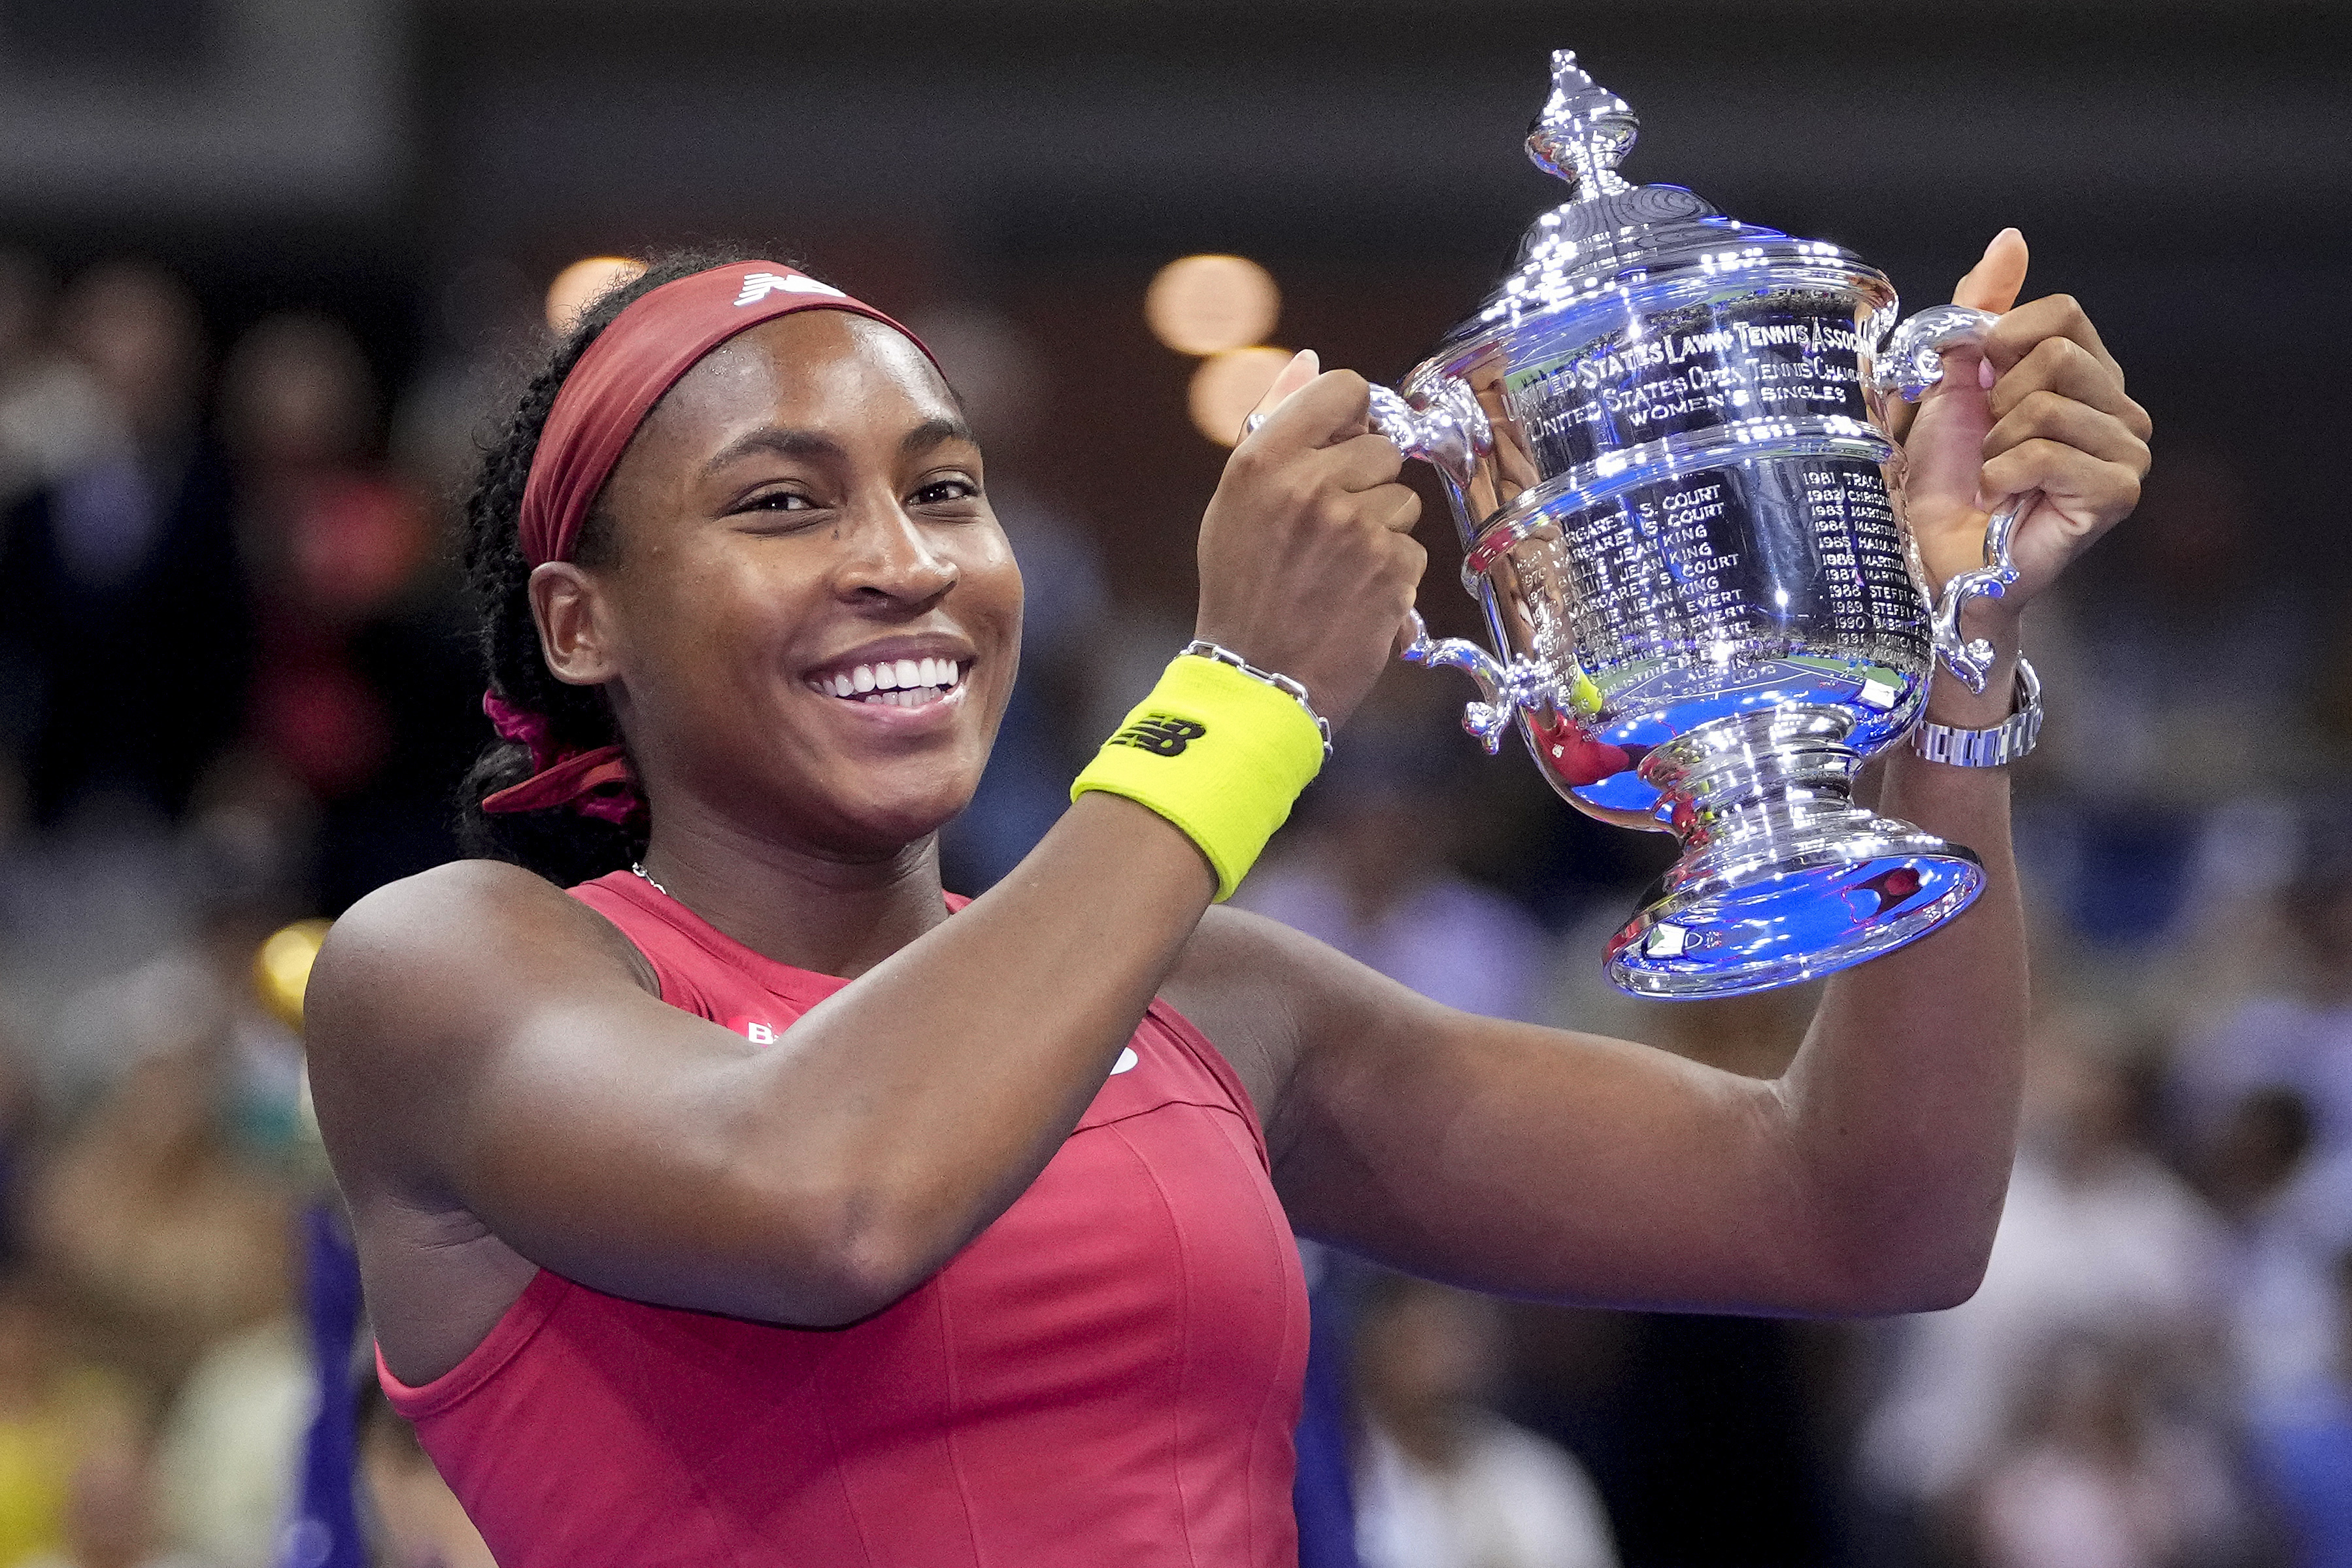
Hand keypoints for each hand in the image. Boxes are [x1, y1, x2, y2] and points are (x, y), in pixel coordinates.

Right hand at [1193, 350, 1425, 726]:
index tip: (1342, 443)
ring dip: (1381, 528)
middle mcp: (1312, 484)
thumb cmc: (1241, 587)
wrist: (1255, 676)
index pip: (1345, 388)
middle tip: (1329, 527)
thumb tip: (1309, 360)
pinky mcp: (1391, 568)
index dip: (1352, 416)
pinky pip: (1412, 546)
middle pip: (1384, 447)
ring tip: (1338, 566)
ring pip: (1403, 499)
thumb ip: (1275, 423)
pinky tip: (1354, 592)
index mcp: (1265, 458)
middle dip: (1365, 482)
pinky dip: (1391, 571)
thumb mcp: (1236, 498)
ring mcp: (1356, 527)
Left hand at [1892, 229, 2151, 630]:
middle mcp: (2119, 407)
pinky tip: (2000, 499)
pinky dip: (2003, 475)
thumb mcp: (1947, 377)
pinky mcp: (2116, 493)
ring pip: (2045, 405)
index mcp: (2087, 372)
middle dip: (1993, 399)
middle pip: (2055, 355)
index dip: (2000, 341)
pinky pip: (2048, 453)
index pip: (2062, 313)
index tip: (1973, 382)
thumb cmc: (1941, 475)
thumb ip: (1979, 308)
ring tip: (1991, 475)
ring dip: (1993, 443)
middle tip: (1984, 443)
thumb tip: (2011, 239)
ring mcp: (2125, 451)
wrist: (1933, 555)